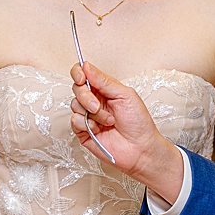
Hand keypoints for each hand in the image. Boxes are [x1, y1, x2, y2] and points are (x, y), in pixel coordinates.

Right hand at [69, 62, 179, 191]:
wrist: (141, 148)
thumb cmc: (138, 122)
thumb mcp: (125, 96)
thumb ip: (104, 81)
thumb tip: (86, 66)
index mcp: (105, 90)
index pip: (84, 75)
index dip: (79, 73)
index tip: (81, 78)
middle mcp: (95, 101)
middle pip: (76, 89)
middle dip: (86, 97)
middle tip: (98, 106)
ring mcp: (88, 116)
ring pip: (74, 105)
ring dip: (92, 113)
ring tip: (109, 121)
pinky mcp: (83, 131)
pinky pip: (74, 121)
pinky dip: (87, 124)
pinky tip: (99, 129)